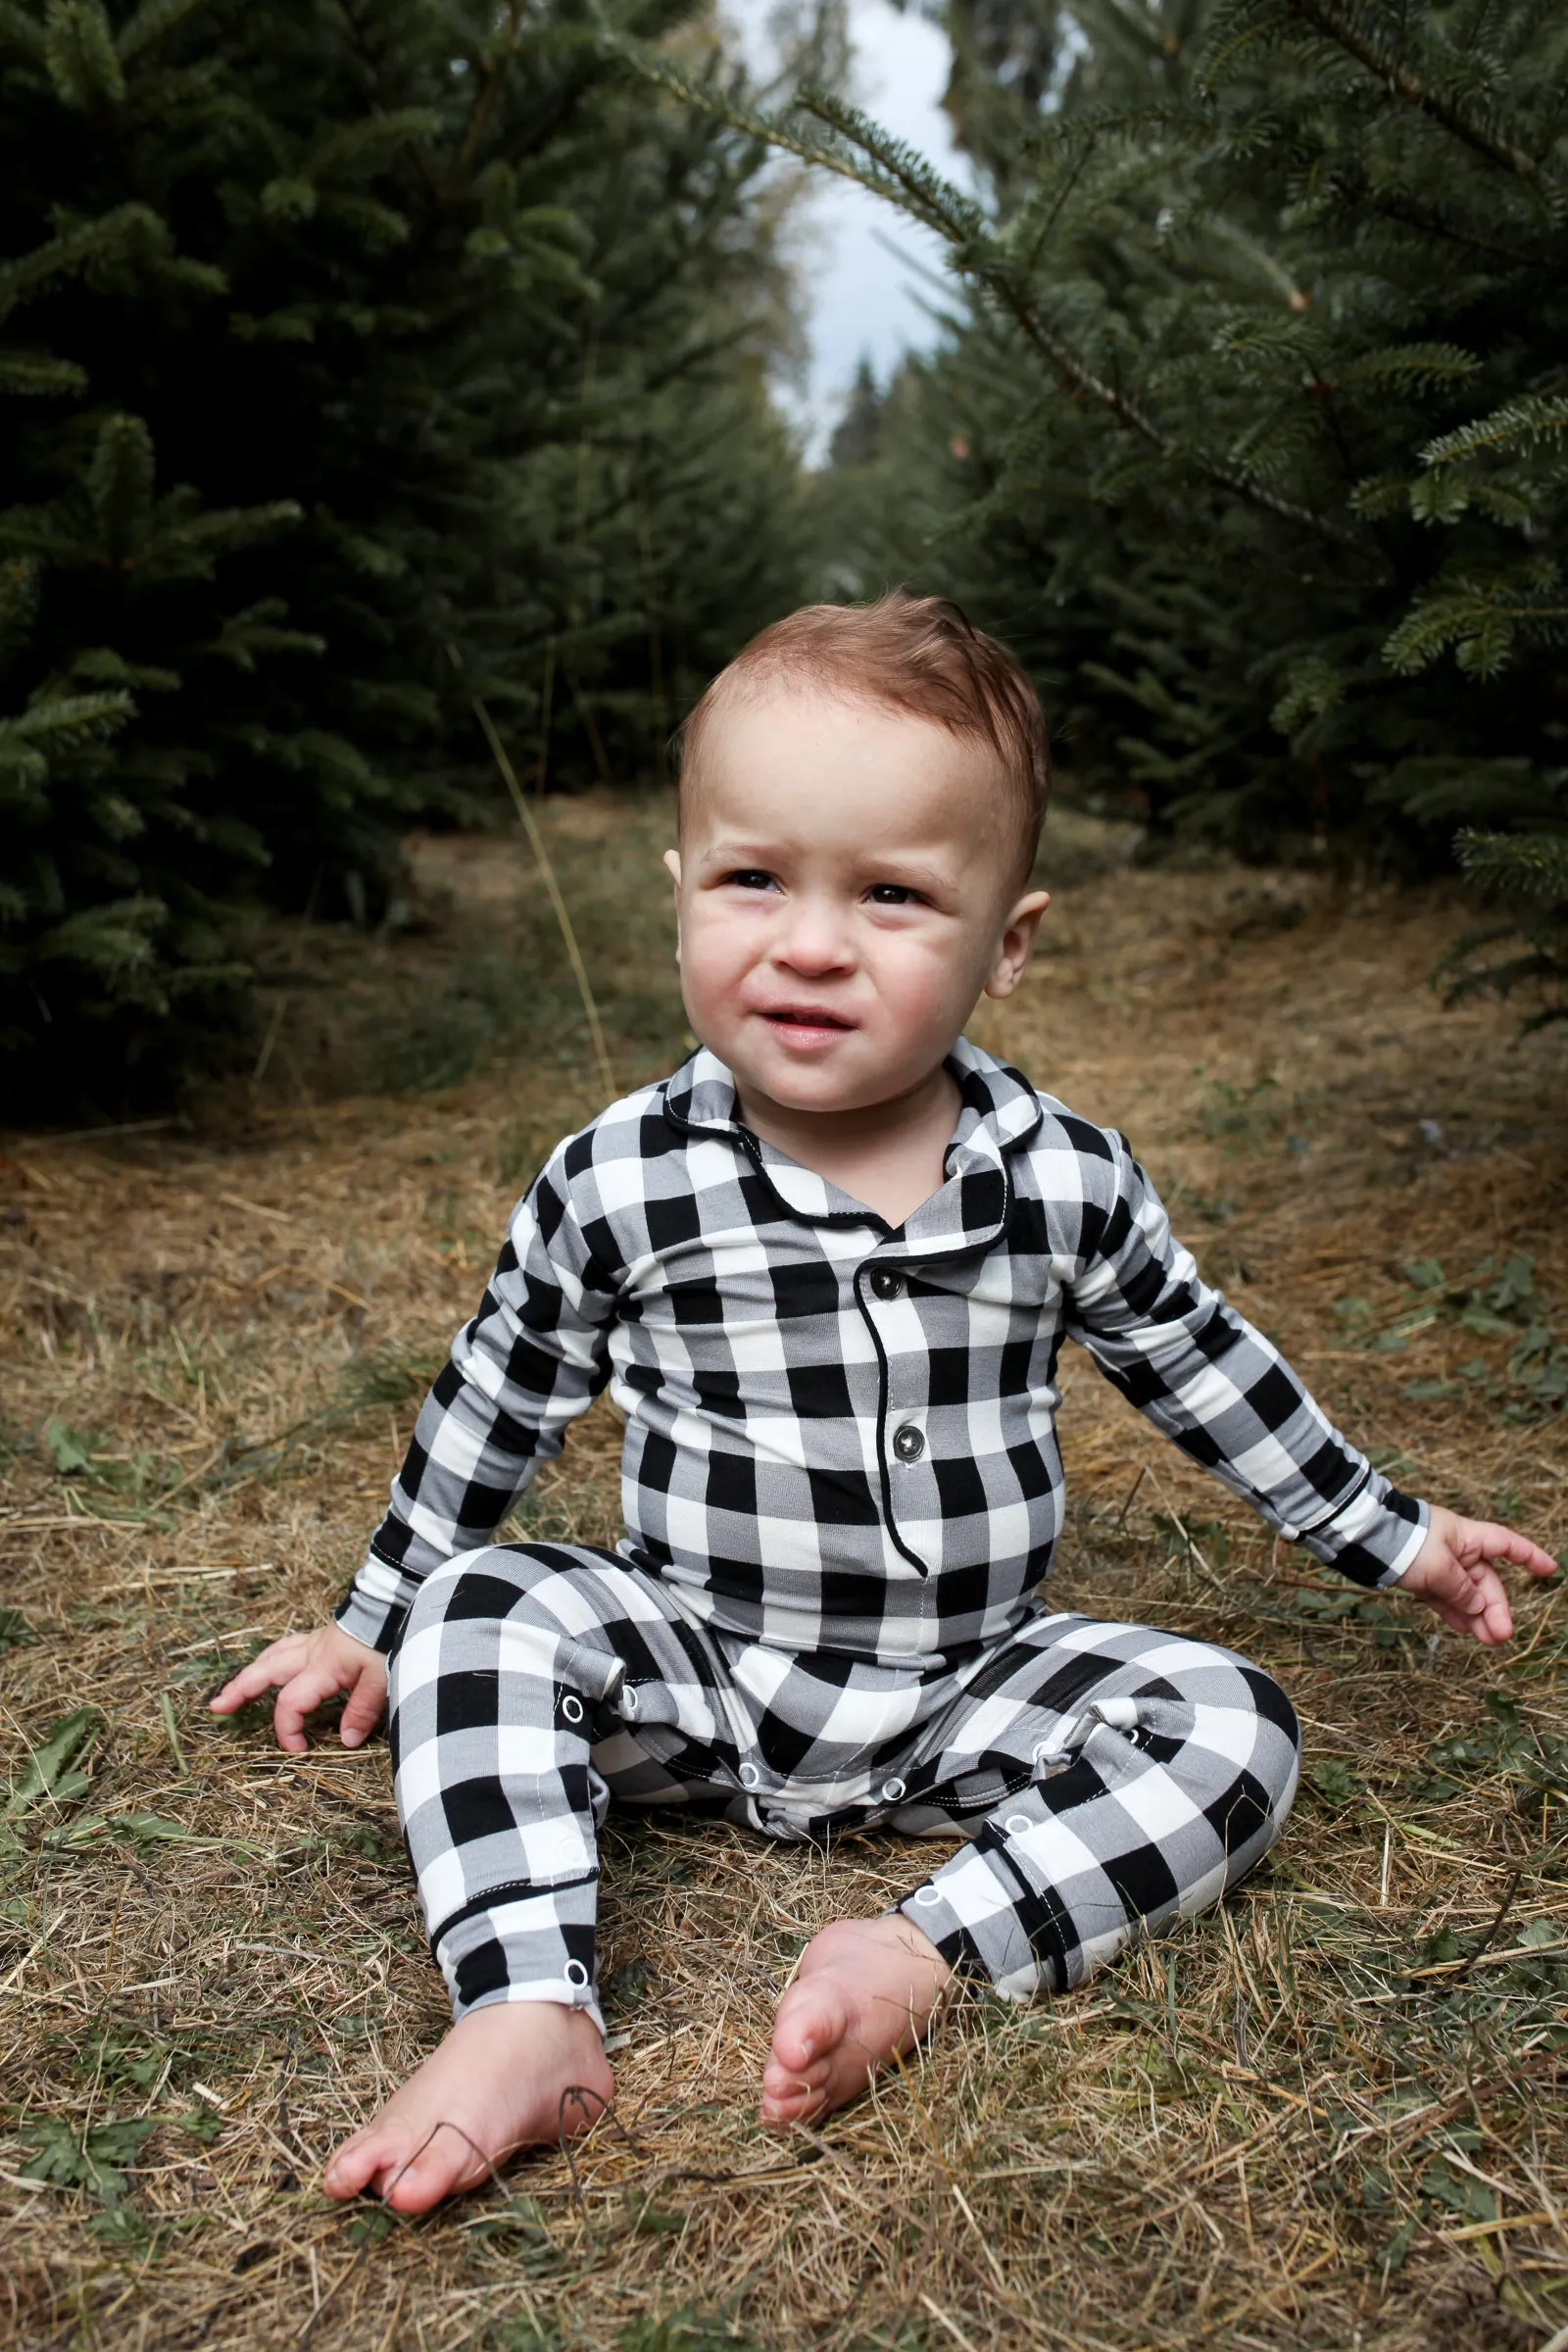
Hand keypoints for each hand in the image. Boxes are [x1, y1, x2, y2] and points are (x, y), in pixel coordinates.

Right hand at [209, 1621, 386, 1752]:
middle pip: (264, 1673)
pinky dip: (270, 1658)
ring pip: (271, 1657)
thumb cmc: (386, 1639)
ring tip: (233, 1690)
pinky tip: (268, 1664)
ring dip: (250, 1674)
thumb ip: (362, 1710)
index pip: (290, 1703)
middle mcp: (309, 1655)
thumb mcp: (381, 1678)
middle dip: (238, 1691)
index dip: (287, 1729)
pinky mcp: (320, 1637)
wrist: (392, 1603)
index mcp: (321, 1668)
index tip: (299, 1748)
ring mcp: (312, 1643)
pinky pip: (285, 1647)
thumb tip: (346, 1741)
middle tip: (217, 1708)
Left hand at [1396, 1506, 1557, 1645]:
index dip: (1528, 1556)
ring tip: (1490, 1641)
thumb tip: (1478, 1606)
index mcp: (1466, 1536)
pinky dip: (1457, 1614)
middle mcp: (1456, 1550)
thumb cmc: (1406, 1543)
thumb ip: (1461, 1589)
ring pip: (1466, 1594)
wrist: (1366, 1540)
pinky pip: (1446, 1599)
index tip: (1549, 1571)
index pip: (1505, 1544)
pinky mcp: (1422, 1579)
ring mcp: (1439, 1565)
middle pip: (1486, 1580)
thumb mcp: (1439, 1567)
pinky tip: (1469, 1631)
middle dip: (1495, 1607)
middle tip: (1502, 1634)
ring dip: (1478, 1617)